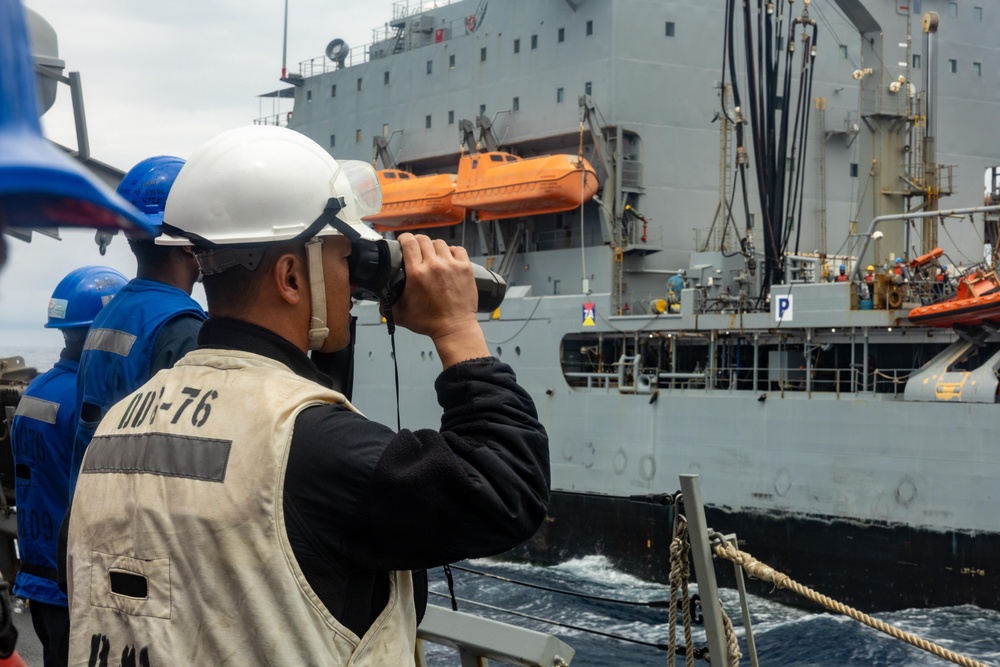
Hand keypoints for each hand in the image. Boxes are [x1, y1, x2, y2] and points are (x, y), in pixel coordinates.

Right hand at [390, 234, 488, 366]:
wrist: (454, 328)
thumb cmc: (429, 323)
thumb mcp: (400, 315)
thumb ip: (386, 305)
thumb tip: (378, 299)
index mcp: (416, 273)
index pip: (409, 242)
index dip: (404, 238)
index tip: (403, 241)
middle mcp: (434, 265)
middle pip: (423, 239)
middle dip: (417, 241)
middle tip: (416, 248)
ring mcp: (451, 265)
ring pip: (440, 243)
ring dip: (434, 246)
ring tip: (432, 255)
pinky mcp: (465, 268)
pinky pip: (458, 249)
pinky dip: (452, 251)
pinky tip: (448, 258)